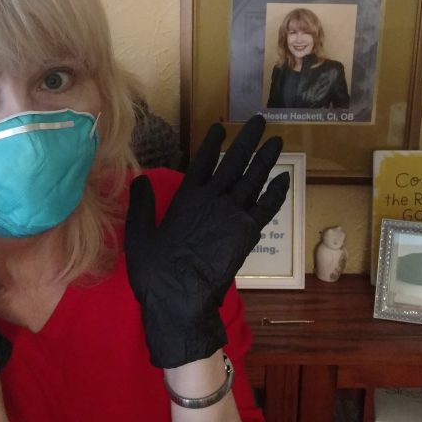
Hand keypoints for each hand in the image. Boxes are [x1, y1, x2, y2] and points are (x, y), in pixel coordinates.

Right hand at [125, 115, 288, 367]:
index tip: (220, 126)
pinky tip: (284, 178)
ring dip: (266, 158)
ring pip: (254, 178)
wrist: (182, 300)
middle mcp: (213, 199)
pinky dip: (276, 192)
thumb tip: (138, 178)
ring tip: (277, 140)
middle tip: (259, 120)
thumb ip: (140, 205)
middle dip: (247, 139)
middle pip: (234, 161)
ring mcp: (233, 215)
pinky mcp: (249, 233)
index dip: (212, 142)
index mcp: (187, 198)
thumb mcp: (138, 236)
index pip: (202, 161)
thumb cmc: (156, 272)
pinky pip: (267, 206)